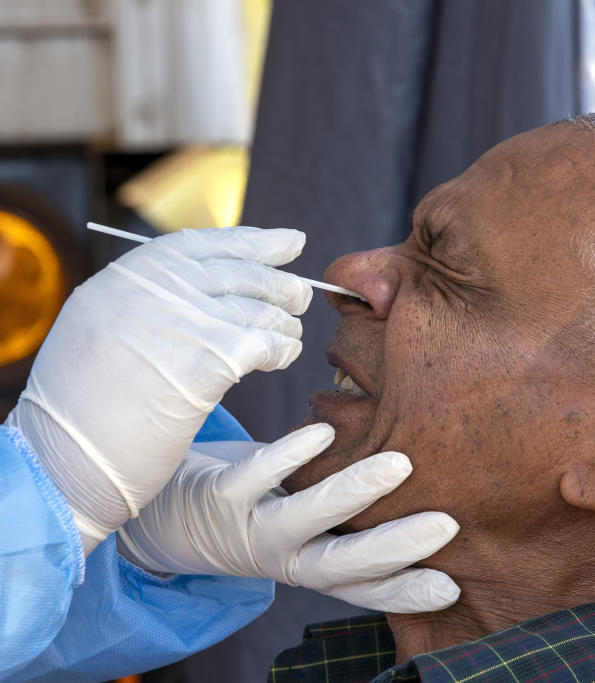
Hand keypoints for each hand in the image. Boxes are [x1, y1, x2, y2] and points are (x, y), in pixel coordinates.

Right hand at [6, 227, 311, 552]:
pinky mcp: (204, 363)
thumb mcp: (102, 329)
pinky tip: (283, 358)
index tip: (292, 242)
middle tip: (301, 296)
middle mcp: (152, 290)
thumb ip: (151, 300)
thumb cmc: (84, 408)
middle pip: (239, 273)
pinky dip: (281, 349)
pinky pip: (263, 344)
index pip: (203, 243)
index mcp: (125, 277)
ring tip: (291, 337)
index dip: (255, 242)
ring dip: (283, 324)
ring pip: (257, 309)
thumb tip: (214, 281)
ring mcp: (179, 323)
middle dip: (279, 284)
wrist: (63, 462)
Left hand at [116, 423, 461, 612]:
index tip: (450, 588)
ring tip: (400, 466)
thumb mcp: (308, 525)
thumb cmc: (265, 512)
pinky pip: (257, 476)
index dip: (405, 592)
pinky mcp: (223, 495)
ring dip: (352, 494)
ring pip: (306, 518)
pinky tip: (326, 431)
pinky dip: (291, 455)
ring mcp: (253, 527)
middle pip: (342, 564)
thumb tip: (424, 484)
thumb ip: (354, 516)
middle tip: (446, 524)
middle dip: (395, 547)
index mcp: (311, 566)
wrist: (171, 517)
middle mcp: (285, 556)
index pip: (364, 589)